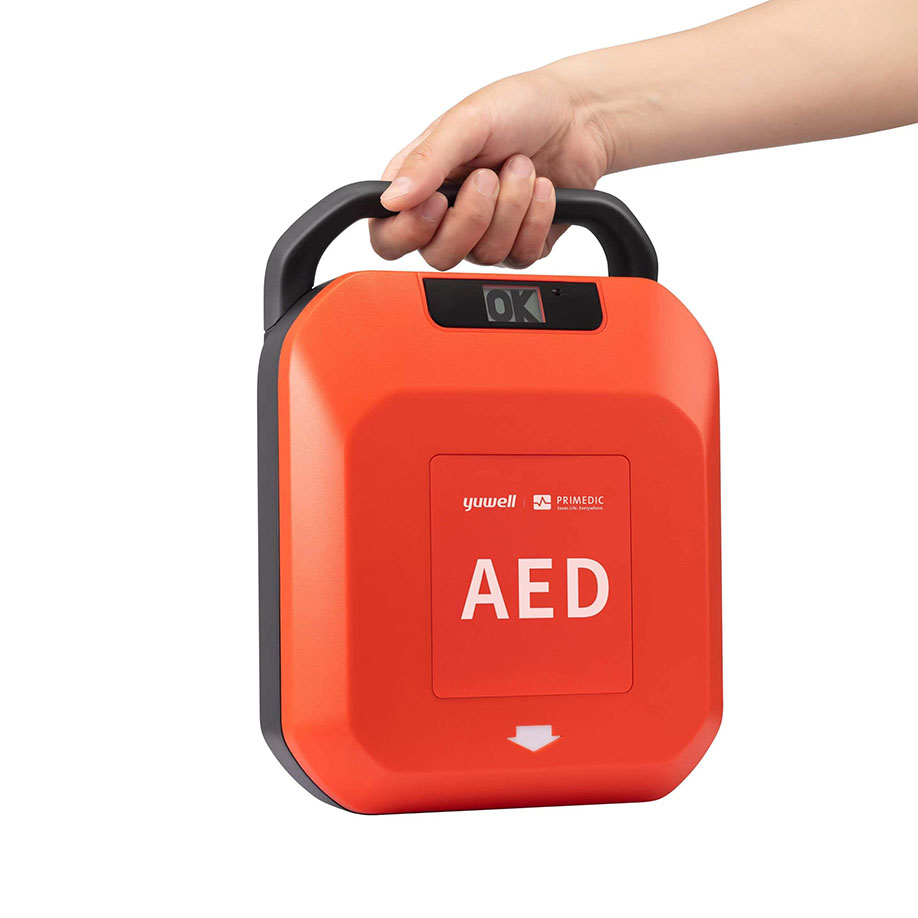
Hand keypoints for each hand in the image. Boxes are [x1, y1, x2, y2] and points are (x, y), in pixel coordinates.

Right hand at [368, 66, 612, 270]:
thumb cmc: (518, 108)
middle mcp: (447, 216)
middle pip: (438, 256)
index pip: (388, 237)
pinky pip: (519, 257)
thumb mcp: (467, 122)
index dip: (408, 232)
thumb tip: (391, 199)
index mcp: (419, 185)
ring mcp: (484, 235)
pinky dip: (535, 219)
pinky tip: (542, 190)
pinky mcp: (519, 246)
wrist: (578, 117)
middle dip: (471, 217)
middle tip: (488, 176)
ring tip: (522, 169)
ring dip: (510, 208)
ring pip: (483, 256)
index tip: (436, 202)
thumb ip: (426, 161)